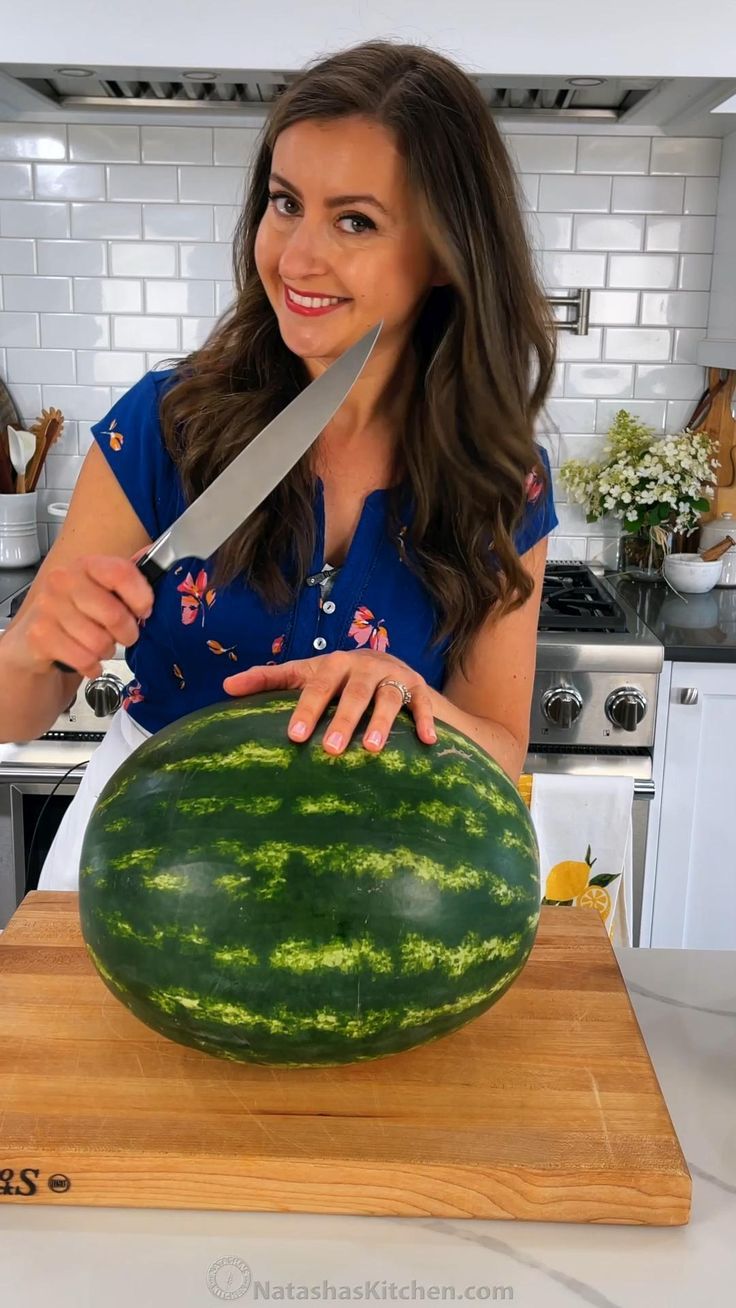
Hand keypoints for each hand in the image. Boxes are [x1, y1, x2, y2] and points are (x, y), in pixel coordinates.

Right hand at [12, 549, 153, 680]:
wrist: (35, 638)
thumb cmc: (78, 612)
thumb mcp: (103, 591)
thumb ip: (130, 582)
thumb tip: (164, 568)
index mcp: (85, 565)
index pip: (120, 572)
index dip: (141, 597)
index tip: (144, 610)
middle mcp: (63, 581)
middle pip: (114, 614)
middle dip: (127, 633)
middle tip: (124, 636)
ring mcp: (48, 607)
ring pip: (99, 642)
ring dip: (107, 651)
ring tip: (100, 645)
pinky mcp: (39, 635)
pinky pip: (84, 659)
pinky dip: (92, 666)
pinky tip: (88, 659)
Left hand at [222, 650, 436, 753]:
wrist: (390, 669)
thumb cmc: (338, 678)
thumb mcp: (306, 674)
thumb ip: (269, 679)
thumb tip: (225, 687)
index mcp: (333, 663)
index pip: (316, 686)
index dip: (306, 709)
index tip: (294, 737)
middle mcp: (364, 666)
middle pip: (352, 693)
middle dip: (342, 720)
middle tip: (331, 750)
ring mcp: (393, 676)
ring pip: (388, 698)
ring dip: (381, 722)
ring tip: (370, 749)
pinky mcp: (420, 688)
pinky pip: (424, 705)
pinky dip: (425, 722)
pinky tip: (427, 742)